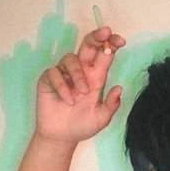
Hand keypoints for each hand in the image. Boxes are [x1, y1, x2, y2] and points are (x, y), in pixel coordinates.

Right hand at [35, 27, 125, 145]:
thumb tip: (120, 89)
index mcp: (96, 78)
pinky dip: (63, 87)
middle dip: (97, 37)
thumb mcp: (101, 118)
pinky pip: (55, 74)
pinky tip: (68, 100)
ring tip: (83, 93)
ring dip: (78, 75)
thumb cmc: (82, 125)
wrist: (62, 137)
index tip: (120, 41)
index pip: (104, 56)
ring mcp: (64, 73)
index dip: (112, 45)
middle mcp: (81, 72)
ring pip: (71, 59)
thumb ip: (111, 105)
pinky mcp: (49, 79)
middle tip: (105, 33)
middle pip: (88, 46)